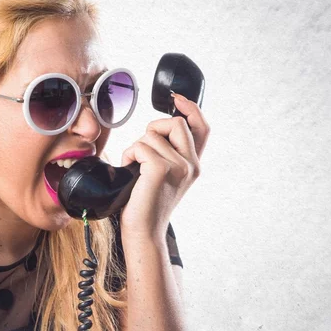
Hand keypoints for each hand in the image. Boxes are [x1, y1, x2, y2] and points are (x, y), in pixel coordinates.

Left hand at [119, 93, 209, 240]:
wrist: (143, 231)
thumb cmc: (146, 204)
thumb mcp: (164, 176)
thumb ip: (168, 154)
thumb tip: (157, 129)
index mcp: (194, 164)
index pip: (202, 127)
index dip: (191, 108)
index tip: (177, 99)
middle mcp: (191, 164)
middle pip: (175, 122)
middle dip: (153, 129)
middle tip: (142, 152)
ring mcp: (178, 167)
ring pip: (152, 135)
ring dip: (136, 147)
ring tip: (134, 168)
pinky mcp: (160, 170)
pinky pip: (140, 146)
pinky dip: (129, 155)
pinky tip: (128, 170)